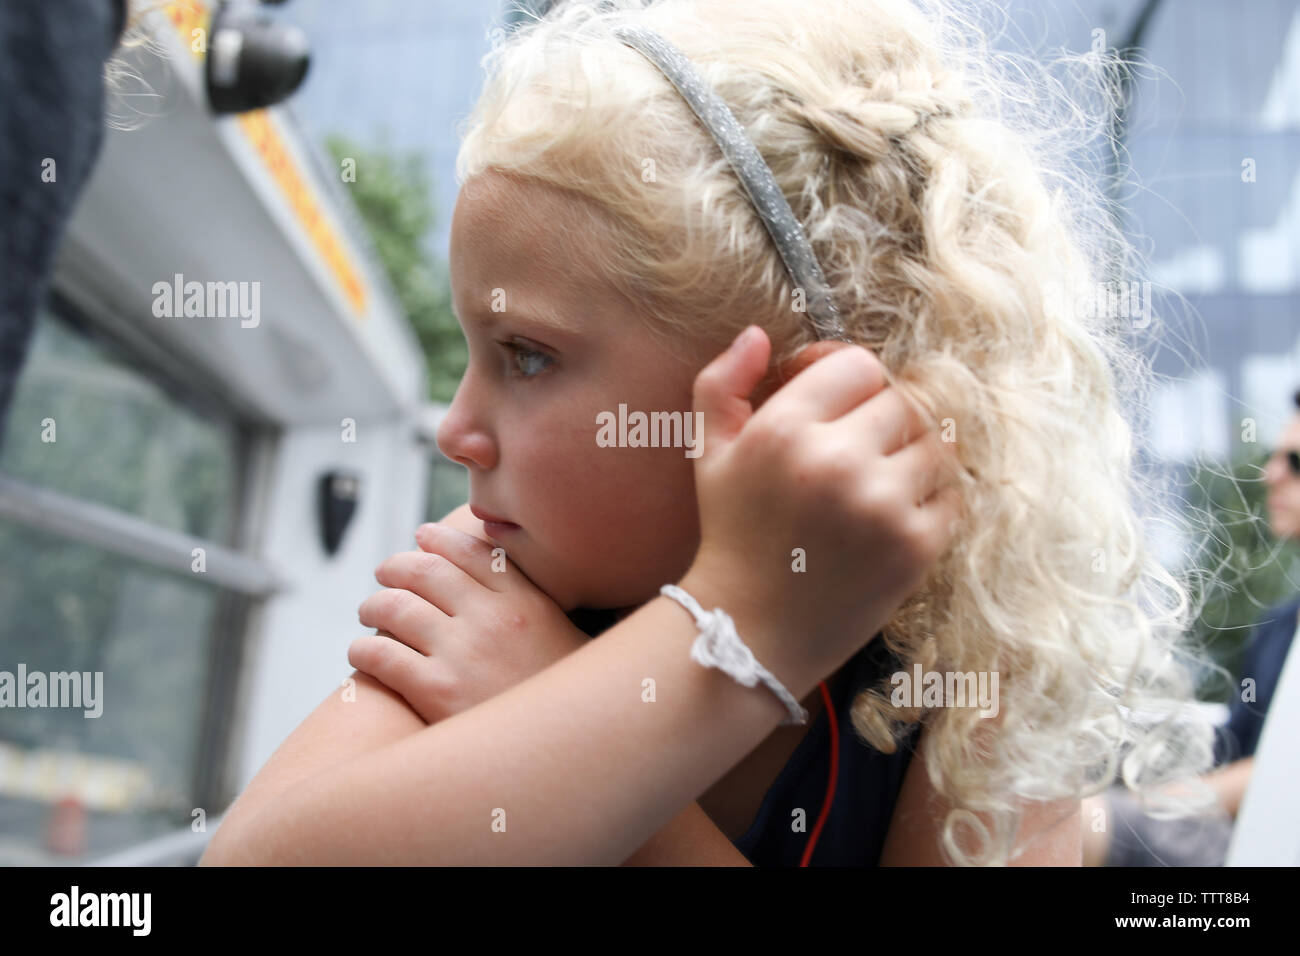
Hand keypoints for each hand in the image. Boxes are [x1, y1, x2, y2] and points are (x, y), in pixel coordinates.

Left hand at [349, 521, 590, 723]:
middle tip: (384, 573)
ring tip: (367, 611)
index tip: (422, 536)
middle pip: (428, 572)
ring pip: (396, 608)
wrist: (564, 752)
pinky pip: (382, 656)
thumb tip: (516, 592)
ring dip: (373, 605)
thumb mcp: (574, 644)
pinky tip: (359, 654)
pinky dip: (362, 650)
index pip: (473, 552)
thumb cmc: (567, 706)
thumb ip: (543, 614)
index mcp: (528, 602)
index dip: (440, 540)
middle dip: (397, 567)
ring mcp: (464, 653)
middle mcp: (494, 619)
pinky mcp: (437, 692)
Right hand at [681, 325, 963, 692]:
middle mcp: (836, 462)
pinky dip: (931, 499)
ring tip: (878, 482)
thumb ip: (721, 383)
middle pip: (902, 401)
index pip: (860, 365)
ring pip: (934, 443)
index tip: (837, 405)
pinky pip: (952, 494)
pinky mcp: (915, 547)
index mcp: (784, 430)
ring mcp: (882, 506)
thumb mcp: (708, 452)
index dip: (851, 380)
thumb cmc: (732, 533)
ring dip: (911, 457)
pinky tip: (894, 515)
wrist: (751, 630)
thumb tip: (758, 334)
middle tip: (858, 452)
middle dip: (882, 421)